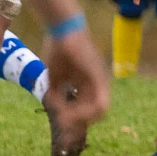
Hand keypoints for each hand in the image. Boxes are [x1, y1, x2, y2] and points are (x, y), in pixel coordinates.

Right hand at [42, 27, 109, 155]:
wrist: (62, 31)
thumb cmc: (58, 51)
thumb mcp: (55, 78)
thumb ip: (56, 94)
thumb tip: (55, 110)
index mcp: (89, 85)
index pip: (91, 109)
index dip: (78, 120)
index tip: (62, 122)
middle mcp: (98, 84)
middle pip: (97, 114)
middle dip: (79, 123)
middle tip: (62, 124)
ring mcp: (101, 81)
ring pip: (100, 111)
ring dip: (81, 120)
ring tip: (64, 118)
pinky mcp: (99, 78)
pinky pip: (100, 103)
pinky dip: (84, 112)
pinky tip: (69, 112)